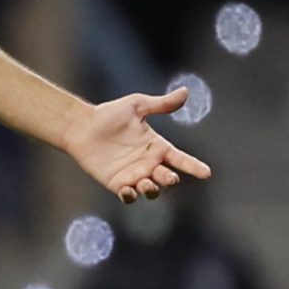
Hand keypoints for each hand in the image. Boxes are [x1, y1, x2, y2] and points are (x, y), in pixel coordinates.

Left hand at [64, 89, 213, 203]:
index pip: (180, 159)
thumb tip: (186, 91)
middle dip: (170, 179)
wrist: (82, 126)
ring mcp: (133, 175)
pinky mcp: (117, 183)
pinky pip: (128, 196)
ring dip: (152, 190)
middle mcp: (149, 164)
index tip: (207, 173)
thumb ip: (161, 104)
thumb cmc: (109, 114)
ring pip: (150, 190)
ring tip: (148, 184)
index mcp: (158, 146)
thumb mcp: (137, 105)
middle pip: (167, 177)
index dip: (193, 166)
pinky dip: (130, 196)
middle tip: (170, 177)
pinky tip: (128, 190)